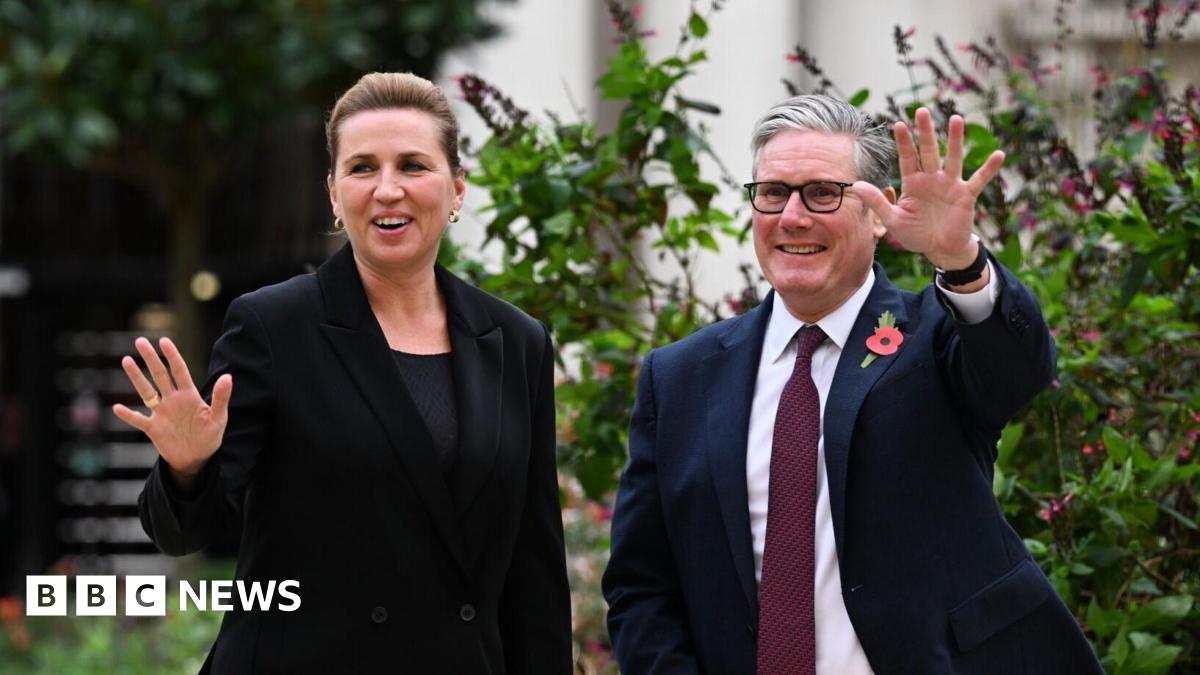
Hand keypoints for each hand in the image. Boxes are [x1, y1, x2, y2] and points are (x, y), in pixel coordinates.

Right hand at [112, 337, 231, 480]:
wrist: (197, 458)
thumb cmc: (210, 436)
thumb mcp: (218, 417)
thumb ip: (221, 398)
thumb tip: (228, 376)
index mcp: (189, 395)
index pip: (179, 371)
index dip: (172, 356)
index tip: (164, 341)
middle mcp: (173, 400)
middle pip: (159, 375)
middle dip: (150, 358)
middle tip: (140, 341)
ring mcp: (161, 413)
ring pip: (146, 392)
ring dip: (136, 377)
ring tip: (126, 360)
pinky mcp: (153, 428)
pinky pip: (138, 420)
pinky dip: (128, 415)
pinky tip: (117, 407)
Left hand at [852, 107, 1003, 269]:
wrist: (939, 250)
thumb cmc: (916, 234)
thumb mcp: (893, 220)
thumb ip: (877, 201)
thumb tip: (856, 185)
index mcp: (913, 183)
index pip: (908, 158)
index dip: (904, 142)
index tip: (899, 124)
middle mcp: (932, 179)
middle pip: (929, 151)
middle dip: (926, 132)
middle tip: (922, 110)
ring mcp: (950, 185)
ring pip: (953, 159)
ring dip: (955, 140)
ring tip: (956, 119)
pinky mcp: (966, 196)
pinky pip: (979, 180)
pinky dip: (989, 169)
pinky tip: (999, 155)